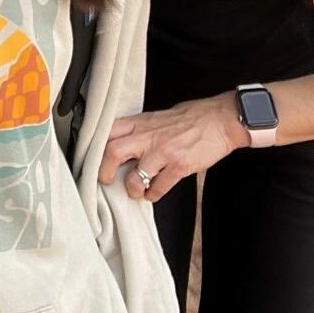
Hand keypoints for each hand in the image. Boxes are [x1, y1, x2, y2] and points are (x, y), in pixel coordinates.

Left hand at [97, 93, 247, 201]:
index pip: (107, 132)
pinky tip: (154, 194)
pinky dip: (154, 195)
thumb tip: (123, 144)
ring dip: (133, 189)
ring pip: (135, 177)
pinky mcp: (180, 165)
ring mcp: (164, 152)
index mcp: (141, 122)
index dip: (95, 148)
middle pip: (112, 152)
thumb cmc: (191, 118)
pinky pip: (160, 187)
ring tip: (136, 191)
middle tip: (106, 180)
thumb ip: (139, 130)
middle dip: (104, 171)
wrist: (221, 119)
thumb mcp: (157, 117)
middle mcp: (148, 136)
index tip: (92, 159)